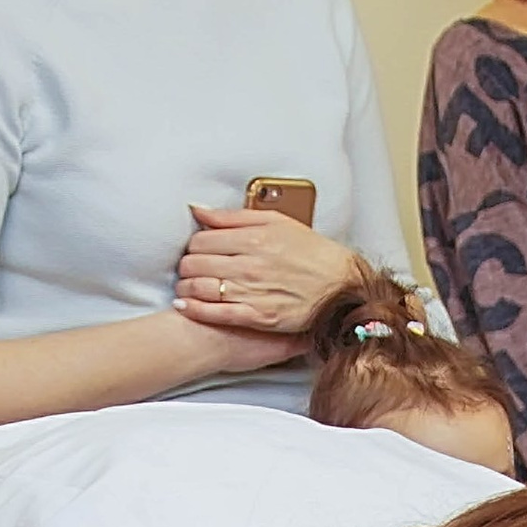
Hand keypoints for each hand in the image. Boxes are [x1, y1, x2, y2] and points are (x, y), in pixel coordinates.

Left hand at [173, 205, 354, 341]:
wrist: (340, 284)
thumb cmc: (310, 252)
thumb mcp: (275, 222)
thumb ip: (234, 217)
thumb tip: (199, 210)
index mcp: (253, 239)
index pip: (201, 239)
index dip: (193, 245)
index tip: (197, 249)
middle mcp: (249, 265)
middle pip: (195, 263)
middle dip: (187, 265)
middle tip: (190, 267)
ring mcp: (252, 292)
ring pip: (200, 288)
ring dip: (186, 287)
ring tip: (187, 286)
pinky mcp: (257, 316)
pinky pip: (215, 313)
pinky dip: (195, 309)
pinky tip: (186, 305)